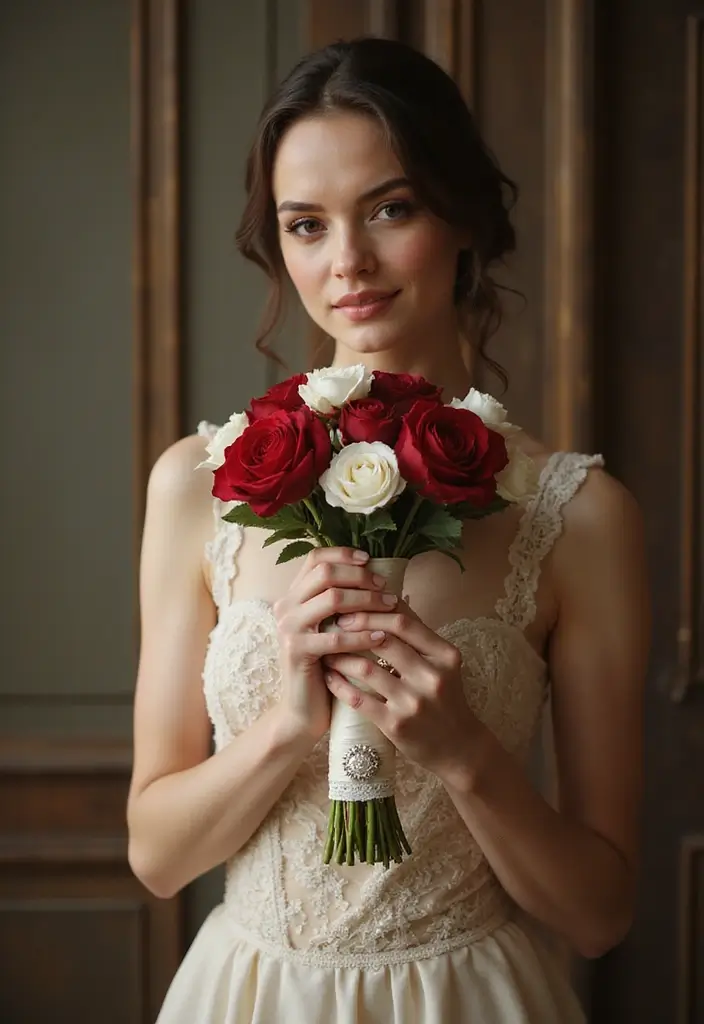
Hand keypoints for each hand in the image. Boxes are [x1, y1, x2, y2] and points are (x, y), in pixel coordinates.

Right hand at [272, 547, 400, 742]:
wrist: (303, 710)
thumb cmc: (326, 667)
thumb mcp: (332, 628)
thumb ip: (343, 604)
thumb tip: (379, 578)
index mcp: (293, 596)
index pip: (315, 558)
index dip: (343, 554)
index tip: (369, 561)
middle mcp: (285, 606)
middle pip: (325, 573)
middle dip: (360, 577)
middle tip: (385, 588)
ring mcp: (288, 628)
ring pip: (331, 599)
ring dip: (366, 601)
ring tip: (390, 607)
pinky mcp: (296, 651)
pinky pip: (335, 636)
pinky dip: (361, 635)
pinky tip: (381, 638)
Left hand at [322, 600, 484, 780]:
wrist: (458, 747)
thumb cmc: (445, 698)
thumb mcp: (442, 664)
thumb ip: (418, 637)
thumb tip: (384, 599)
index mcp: (445, 655)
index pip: (403, 621)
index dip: (373, 611)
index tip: (351, 608)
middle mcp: (431, 677)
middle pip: (384, 640)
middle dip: (353, 628)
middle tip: (333, 624)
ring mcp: (413, 702)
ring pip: (366, 668)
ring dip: (341, 656)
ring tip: (327, 649)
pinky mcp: (396, 725)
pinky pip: (359, 699)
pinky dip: (340, 685)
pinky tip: (330, 677)